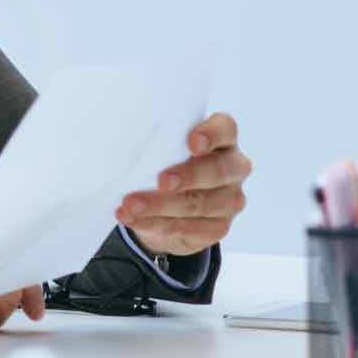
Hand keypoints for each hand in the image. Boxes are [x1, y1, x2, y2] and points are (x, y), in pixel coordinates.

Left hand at [117, 111, 251, 257]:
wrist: (164, 208)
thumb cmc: (163, 164)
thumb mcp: (159, 150)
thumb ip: (155, 145)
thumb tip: (125, 145)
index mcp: (221, 139)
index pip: (225, 129)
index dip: (211, 134)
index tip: (192, 143)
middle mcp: (233, 168)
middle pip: (218, 170)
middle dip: (188, 176)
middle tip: (161, 181)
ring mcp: (229, 199)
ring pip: (200, 203)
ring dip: (161, 205)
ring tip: (131, 205)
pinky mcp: (218, 227)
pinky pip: (189, 228)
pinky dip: (157, 224)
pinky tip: (134, 219)